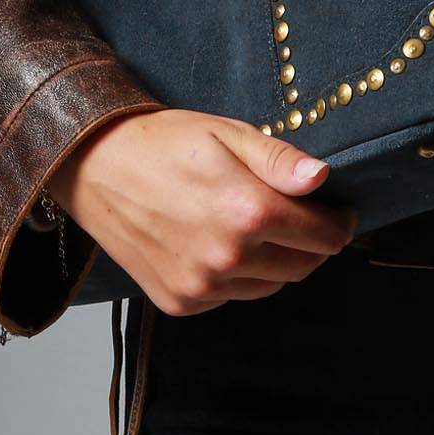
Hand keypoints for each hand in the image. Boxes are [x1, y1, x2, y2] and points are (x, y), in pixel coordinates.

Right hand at [45, 109, 357, 316]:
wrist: (93, 167)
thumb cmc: (163, 143)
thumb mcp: (226, 133)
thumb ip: (279, 161)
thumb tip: (322, 178)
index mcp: (247, 212)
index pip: (324, 236)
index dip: (340, 223)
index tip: (338, 211)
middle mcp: (227, 258)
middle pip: (303, 267)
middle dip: (312, 243)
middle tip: (302, 217)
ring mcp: (201, 286)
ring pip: (270, 286)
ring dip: (277, 262)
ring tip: (257, 227)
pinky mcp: (180, 301)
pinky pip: (231, 296)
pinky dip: (239, 277)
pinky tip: (221, 245)